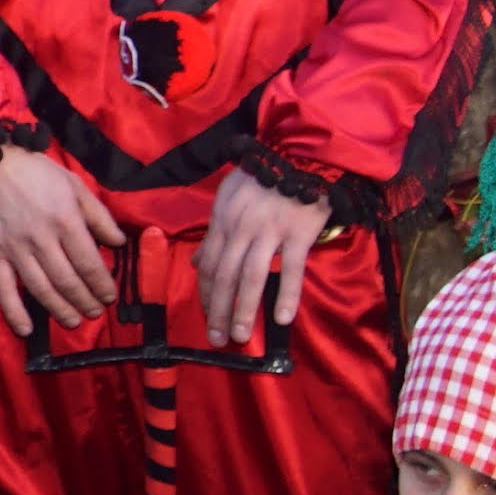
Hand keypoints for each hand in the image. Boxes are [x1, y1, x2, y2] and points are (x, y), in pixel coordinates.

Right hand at [0, 150, 122, 334]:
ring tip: (74, 321)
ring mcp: (14, 250)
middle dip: (85, 301)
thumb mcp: (74, 184)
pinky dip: (13, 313)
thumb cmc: (36, 171)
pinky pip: (2, 289)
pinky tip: (26, 330)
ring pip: (41, 290)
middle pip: (68, 281)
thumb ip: (99, 215)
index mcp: (64, 220)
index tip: (110, 296)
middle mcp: (41, 239)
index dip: (102, 285)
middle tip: (96, 312)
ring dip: (60, 310)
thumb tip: (118, 243)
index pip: (89, 263)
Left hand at [200, 171, 330, 347]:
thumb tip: (195, 261)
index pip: (208, 265)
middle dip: (218, 310)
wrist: (299, 155)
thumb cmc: (261, 178)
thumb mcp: (227, 197)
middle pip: (224, 275)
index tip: (206, 317)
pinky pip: (290, 268)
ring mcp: (269, 231)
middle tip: (217, 339)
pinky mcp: (298, 233)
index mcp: (223, 221)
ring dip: (243, 309)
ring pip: (251, 276)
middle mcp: (241, 228)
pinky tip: (281, 318)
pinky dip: (286, 295)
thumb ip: (213, 232)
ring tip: (240, 335)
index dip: (206, 294)